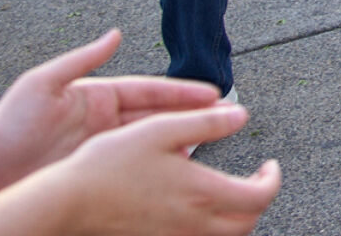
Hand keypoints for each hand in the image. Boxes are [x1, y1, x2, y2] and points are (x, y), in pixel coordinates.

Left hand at [0, 29, 222, 197]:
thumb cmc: (8, 126)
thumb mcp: (43, 83)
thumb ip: (82, 59)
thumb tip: (115, 33)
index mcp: (97, 97)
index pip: (149, 91)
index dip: (182, 91)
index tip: (213, 92)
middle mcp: (104, 122)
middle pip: (157, 118)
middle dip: (192, 116)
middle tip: (229, 117)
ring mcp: (101, 149)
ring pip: (151, 144)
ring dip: (181, 142)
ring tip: (213, 143)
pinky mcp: (94, 173)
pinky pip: (134, 170)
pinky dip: (159, 168)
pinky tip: (181, 171)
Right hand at [28, 105, 279, 235]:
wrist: (67, 203)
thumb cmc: (109, 163)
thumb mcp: (161, 129)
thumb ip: (206, 122)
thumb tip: (240, 116)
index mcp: (201, 193)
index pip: (259, 197)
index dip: (273, 180)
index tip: (269, 165)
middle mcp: (193, 224)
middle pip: (247, 223)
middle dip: (258, 200)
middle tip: (255, 178)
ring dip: (237, 217)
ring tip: (229, 192)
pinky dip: (210, 229)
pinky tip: (197, 210)